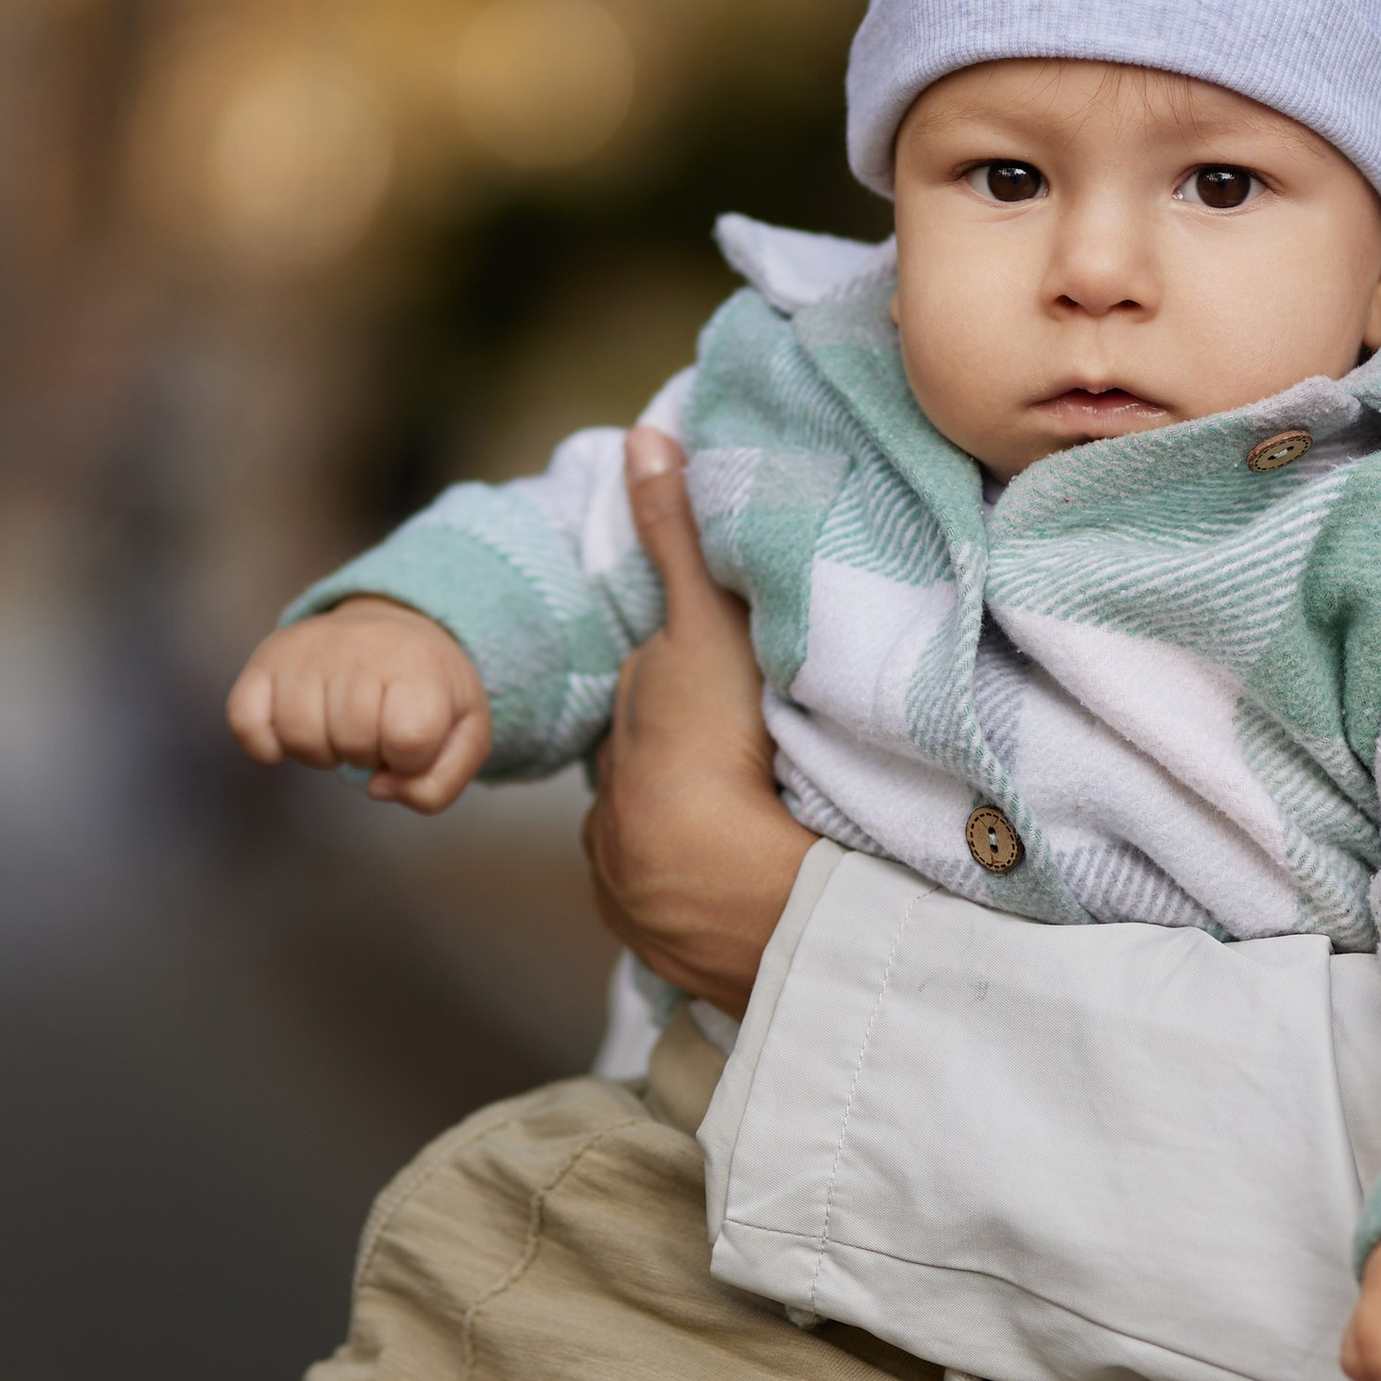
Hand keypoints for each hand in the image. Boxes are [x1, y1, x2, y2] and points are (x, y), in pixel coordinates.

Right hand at [226, 599, 490, 811]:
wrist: (393, 632)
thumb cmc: (429, 695)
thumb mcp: (464, 736)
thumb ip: (438, 785)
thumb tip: (378, 789)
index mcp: (420, 665)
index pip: (409, 739)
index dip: (411, 760)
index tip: (413, 739)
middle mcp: (360, 649)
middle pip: (353, 742)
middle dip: (368, 754)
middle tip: (376, 728)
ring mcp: (307, 651)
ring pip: (301, 739)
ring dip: (322, 752)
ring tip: (340, 725)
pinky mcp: (266, 659)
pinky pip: (245, 723)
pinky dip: (265, 745)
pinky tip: (291, 733)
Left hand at [581, 429, 816, 1015]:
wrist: (731, 892)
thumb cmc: (717, 750)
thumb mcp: (705, 628)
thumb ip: (674, 537)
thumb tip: (641, 434)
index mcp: (629, 738)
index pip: (652, 699)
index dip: (686, 680)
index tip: (727, 684)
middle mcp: (613, 813)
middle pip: (653, 770)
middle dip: (688, 755)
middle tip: (756, 745)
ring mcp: (634, 885)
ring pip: (666, 842)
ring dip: (702, 832)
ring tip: (768, 822)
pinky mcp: (663, 946)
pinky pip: (684, 911)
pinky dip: (710, 893)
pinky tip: (760, 887)